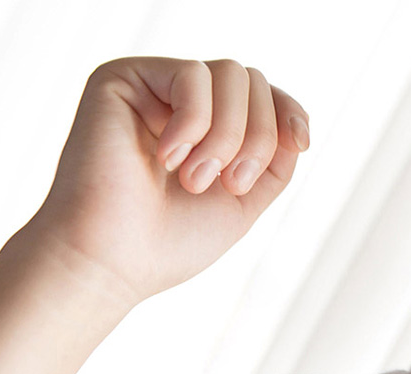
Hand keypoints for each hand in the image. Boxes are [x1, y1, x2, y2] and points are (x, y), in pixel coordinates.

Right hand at [27, 57, 309, 303]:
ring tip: (193, 180)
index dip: (288, 112)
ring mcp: (151, 90)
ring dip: (227, 134)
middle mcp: (176, 105)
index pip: (261, 97)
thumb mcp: (242, 201)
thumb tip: (292, 123)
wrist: (109, 262)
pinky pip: (192, 74)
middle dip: (257, 136)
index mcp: (204, 132)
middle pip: (252, 82)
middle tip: (227, 185)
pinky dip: (195, 122)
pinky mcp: (122, 79)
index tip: (301, 143)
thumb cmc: (167, 244)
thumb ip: (273, 158)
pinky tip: (168, 160)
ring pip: (230, 73)